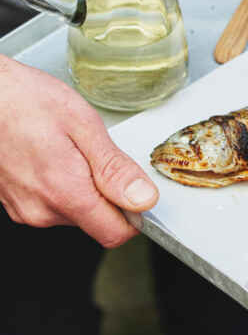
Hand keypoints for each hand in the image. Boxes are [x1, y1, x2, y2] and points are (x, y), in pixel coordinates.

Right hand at [0, 54, 158, 246]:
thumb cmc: (26, 101)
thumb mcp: (84, 125)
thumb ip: (114, 168)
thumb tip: (144, 199)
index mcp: (65, 193)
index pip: (115, 233)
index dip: (135, 213)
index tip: (138, 187)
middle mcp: (42, 211)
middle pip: (97, 221)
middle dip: (109, 192)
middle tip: (97, 152)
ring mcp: (25, 209)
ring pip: (77, 211)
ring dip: (86, 185)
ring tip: (72, 148)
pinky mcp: (16, 203)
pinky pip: (54, 203)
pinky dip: (65, 182)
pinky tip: (56, 154)